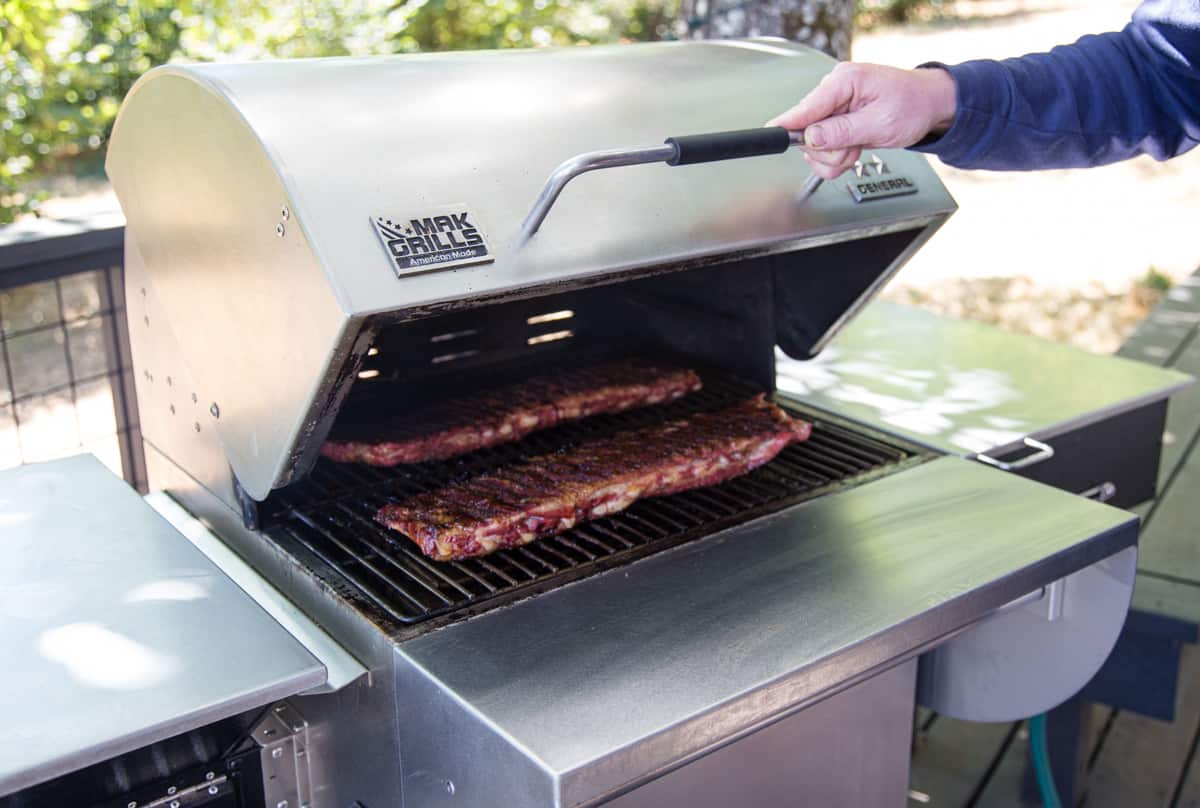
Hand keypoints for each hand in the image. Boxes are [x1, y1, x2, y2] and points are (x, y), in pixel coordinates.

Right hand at [768, 63, 957, 179]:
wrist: (928, 107)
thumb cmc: (912, 105)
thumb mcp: (880, 122)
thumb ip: (843, 131)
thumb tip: (812, 137)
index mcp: (844, 81)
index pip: (805, 107)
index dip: (788, 125)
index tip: (771, 135)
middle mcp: (833, 92)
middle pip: (807, 133)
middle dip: (830, 150)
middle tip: (854, 148)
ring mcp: (832, 109)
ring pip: (813, 146)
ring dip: (835, 157)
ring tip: (858, 147)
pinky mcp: (834, 123)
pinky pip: (822, 149)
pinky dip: (837, 158)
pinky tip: (853, 149)